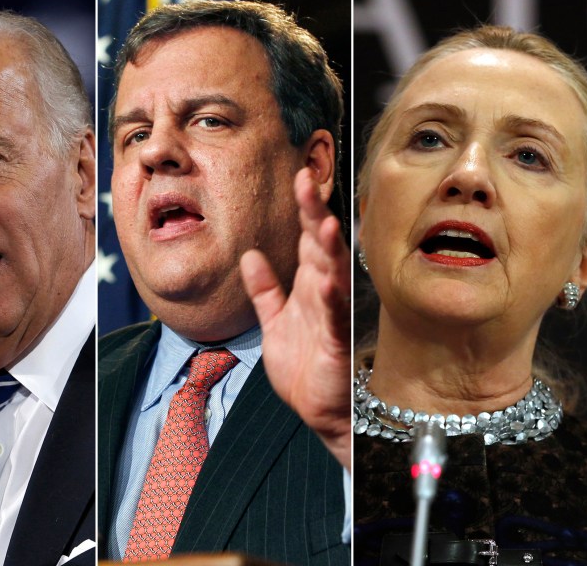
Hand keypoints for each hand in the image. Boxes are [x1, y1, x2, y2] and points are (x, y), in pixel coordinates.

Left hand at [240, 167, 350, 469]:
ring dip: (328, 250)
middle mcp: (325, 293)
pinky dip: (330, 299)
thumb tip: (250, 254)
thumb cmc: (304, 365)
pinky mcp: (337, 342)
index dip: (305, 209)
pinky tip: (325, 281)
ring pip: (334, 275)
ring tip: (322, 223)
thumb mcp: (274, 320)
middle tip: (307, 181)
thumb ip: (264, 288)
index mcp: (310, 285)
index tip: (299, 177)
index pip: (308, 239)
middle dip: (315, 214)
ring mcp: (334, 316)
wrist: (318, 409)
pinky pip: (333, 318)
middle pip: (322, 247)